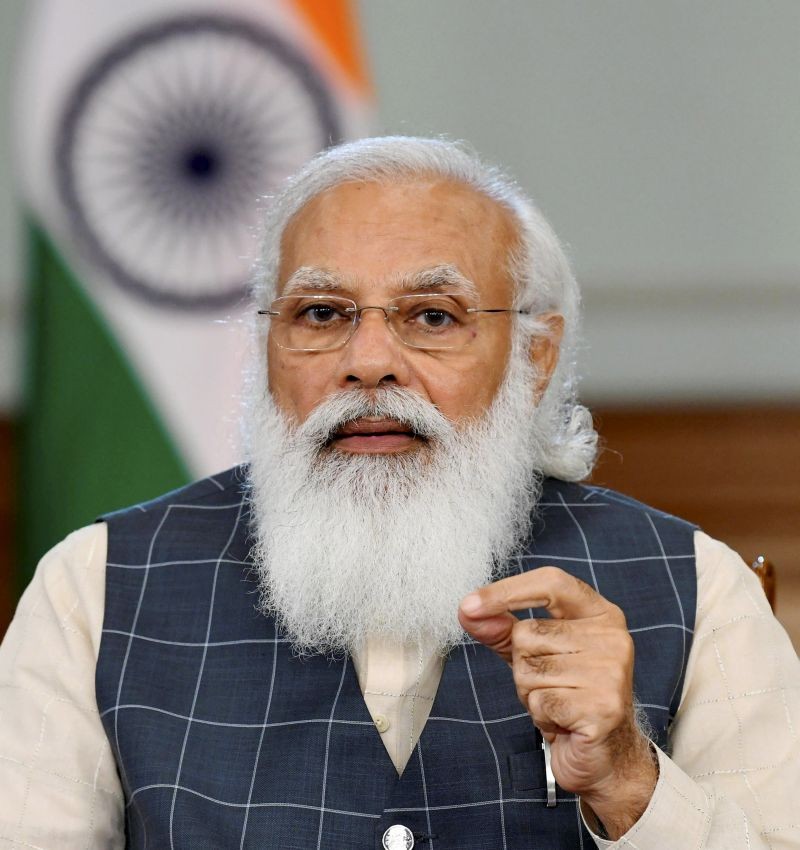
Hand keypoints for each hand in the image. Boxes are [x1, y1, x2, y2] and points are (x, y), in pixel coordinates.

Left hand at [458, 567, 657, 838]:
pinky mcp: (603, 708)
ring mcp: (612, 672)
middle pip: (528, 634)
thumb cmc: (568, 694)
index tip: (469, 605)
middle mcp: (612, 636)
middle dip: (522, 665)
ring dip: (531, 693)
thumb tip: (468, 610)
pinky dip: (541, 715)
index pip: (551, 583)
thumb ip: (501, 629)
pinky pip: (540, 701)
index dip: (507, 591)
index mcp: (600, 613)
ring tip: (558, 703)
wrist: (604, 755)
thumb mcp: (534, 654)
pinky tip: (563, 721)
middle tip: (550, 685)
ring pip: (530, 670)